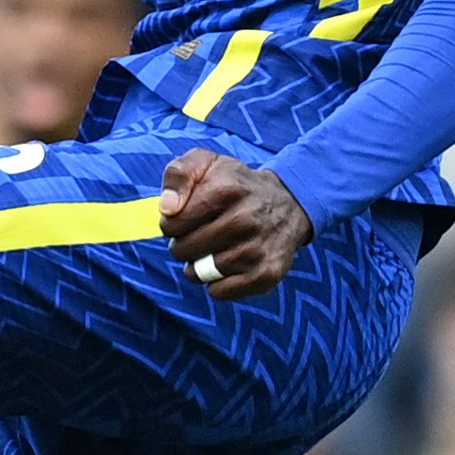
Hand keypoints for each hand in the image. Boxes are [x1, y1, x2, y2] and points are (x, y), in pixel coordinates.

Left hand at [159, 149, 312, 300]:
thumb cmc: (235, 184)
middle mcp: (246, 220)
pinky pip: (220, 292)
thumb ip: (178, 175)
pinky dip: (215, 284)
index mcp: (226, 190)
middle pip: (184, 250)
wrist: (287, 203)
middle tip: (195, 235)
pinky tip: (224, 266)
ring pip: (200, 273)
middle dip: (181, 245)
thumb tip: (167, 209)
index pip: (173, 223)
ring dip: (197, 265)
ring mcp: (258, 249)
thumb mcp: (205, 163)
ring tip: (209, 250)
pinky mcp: (268, 273)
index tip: (182, 219)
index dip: (170, 224)